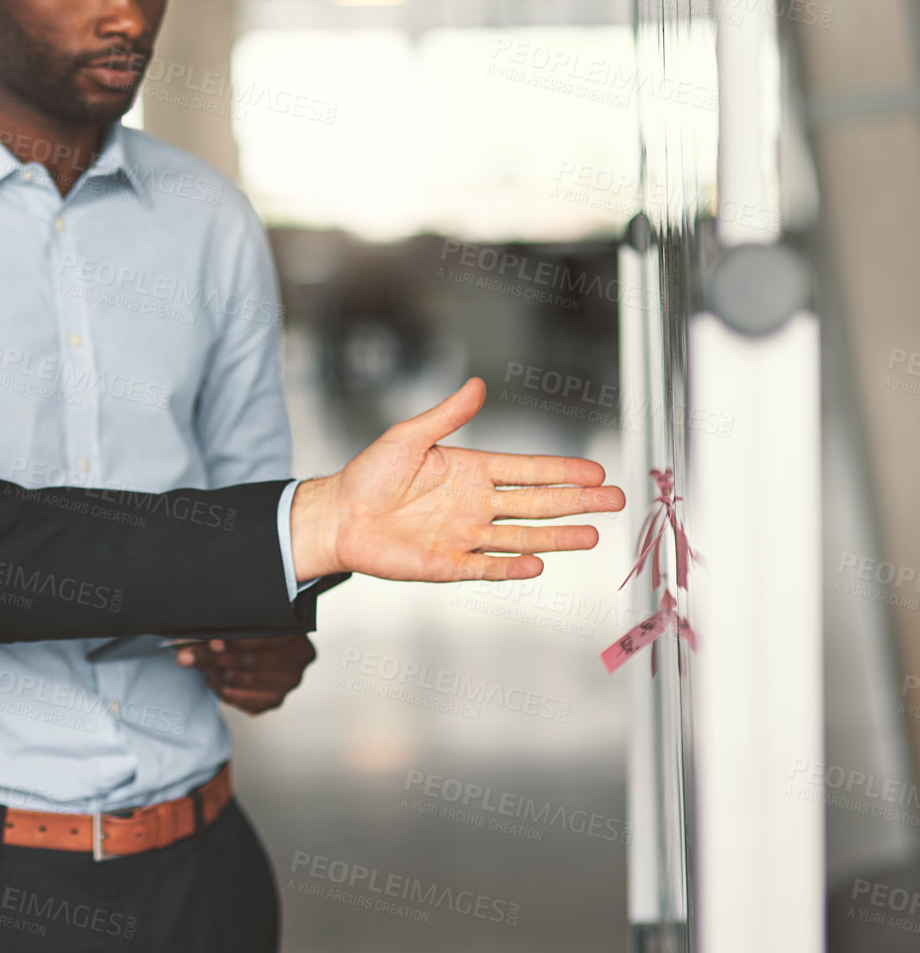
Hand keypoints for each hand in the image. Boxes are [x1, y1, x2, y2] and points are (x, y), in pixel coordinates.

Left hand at [178, 635, 315, 713]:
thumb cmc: (257, 626)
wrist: (272, 642)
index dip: (236, 643)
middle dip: (214, 658)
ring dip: (215, 673)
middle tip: (187, 655)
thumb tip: (185, 642)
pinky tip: (212, 678)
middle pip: (251, 663)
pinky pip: (242, 700)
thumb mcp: (247, 619)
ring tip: (198, 663)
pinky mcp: (274, 700)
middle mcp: (298, 660)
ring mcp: (288, 683)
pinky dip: (222, 690)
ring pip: (244, 682)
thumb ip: (222, 626)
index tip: (210, 642)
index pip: (264, 640)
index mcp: (296, 634)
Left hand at [291, 378, 625, 581]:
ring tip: (592, 535)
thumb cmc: (368, 475)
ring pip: (520, 537)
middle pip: (536, 504)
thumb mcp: (409, 436)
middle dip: (576, 502)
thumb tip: (477, 385)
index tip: (596, 472)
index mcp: (471, 471)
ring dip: (556, 537)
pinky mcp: (446, 564)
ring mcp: (464, 536)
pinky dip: (511, 566)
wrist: (336, 515)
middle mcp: (474, 505)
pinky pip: (485, 566)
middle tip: (615, 501)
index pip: (527, 471)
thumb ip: (447, 415)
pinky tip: (537, 563)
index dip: (562, 471)